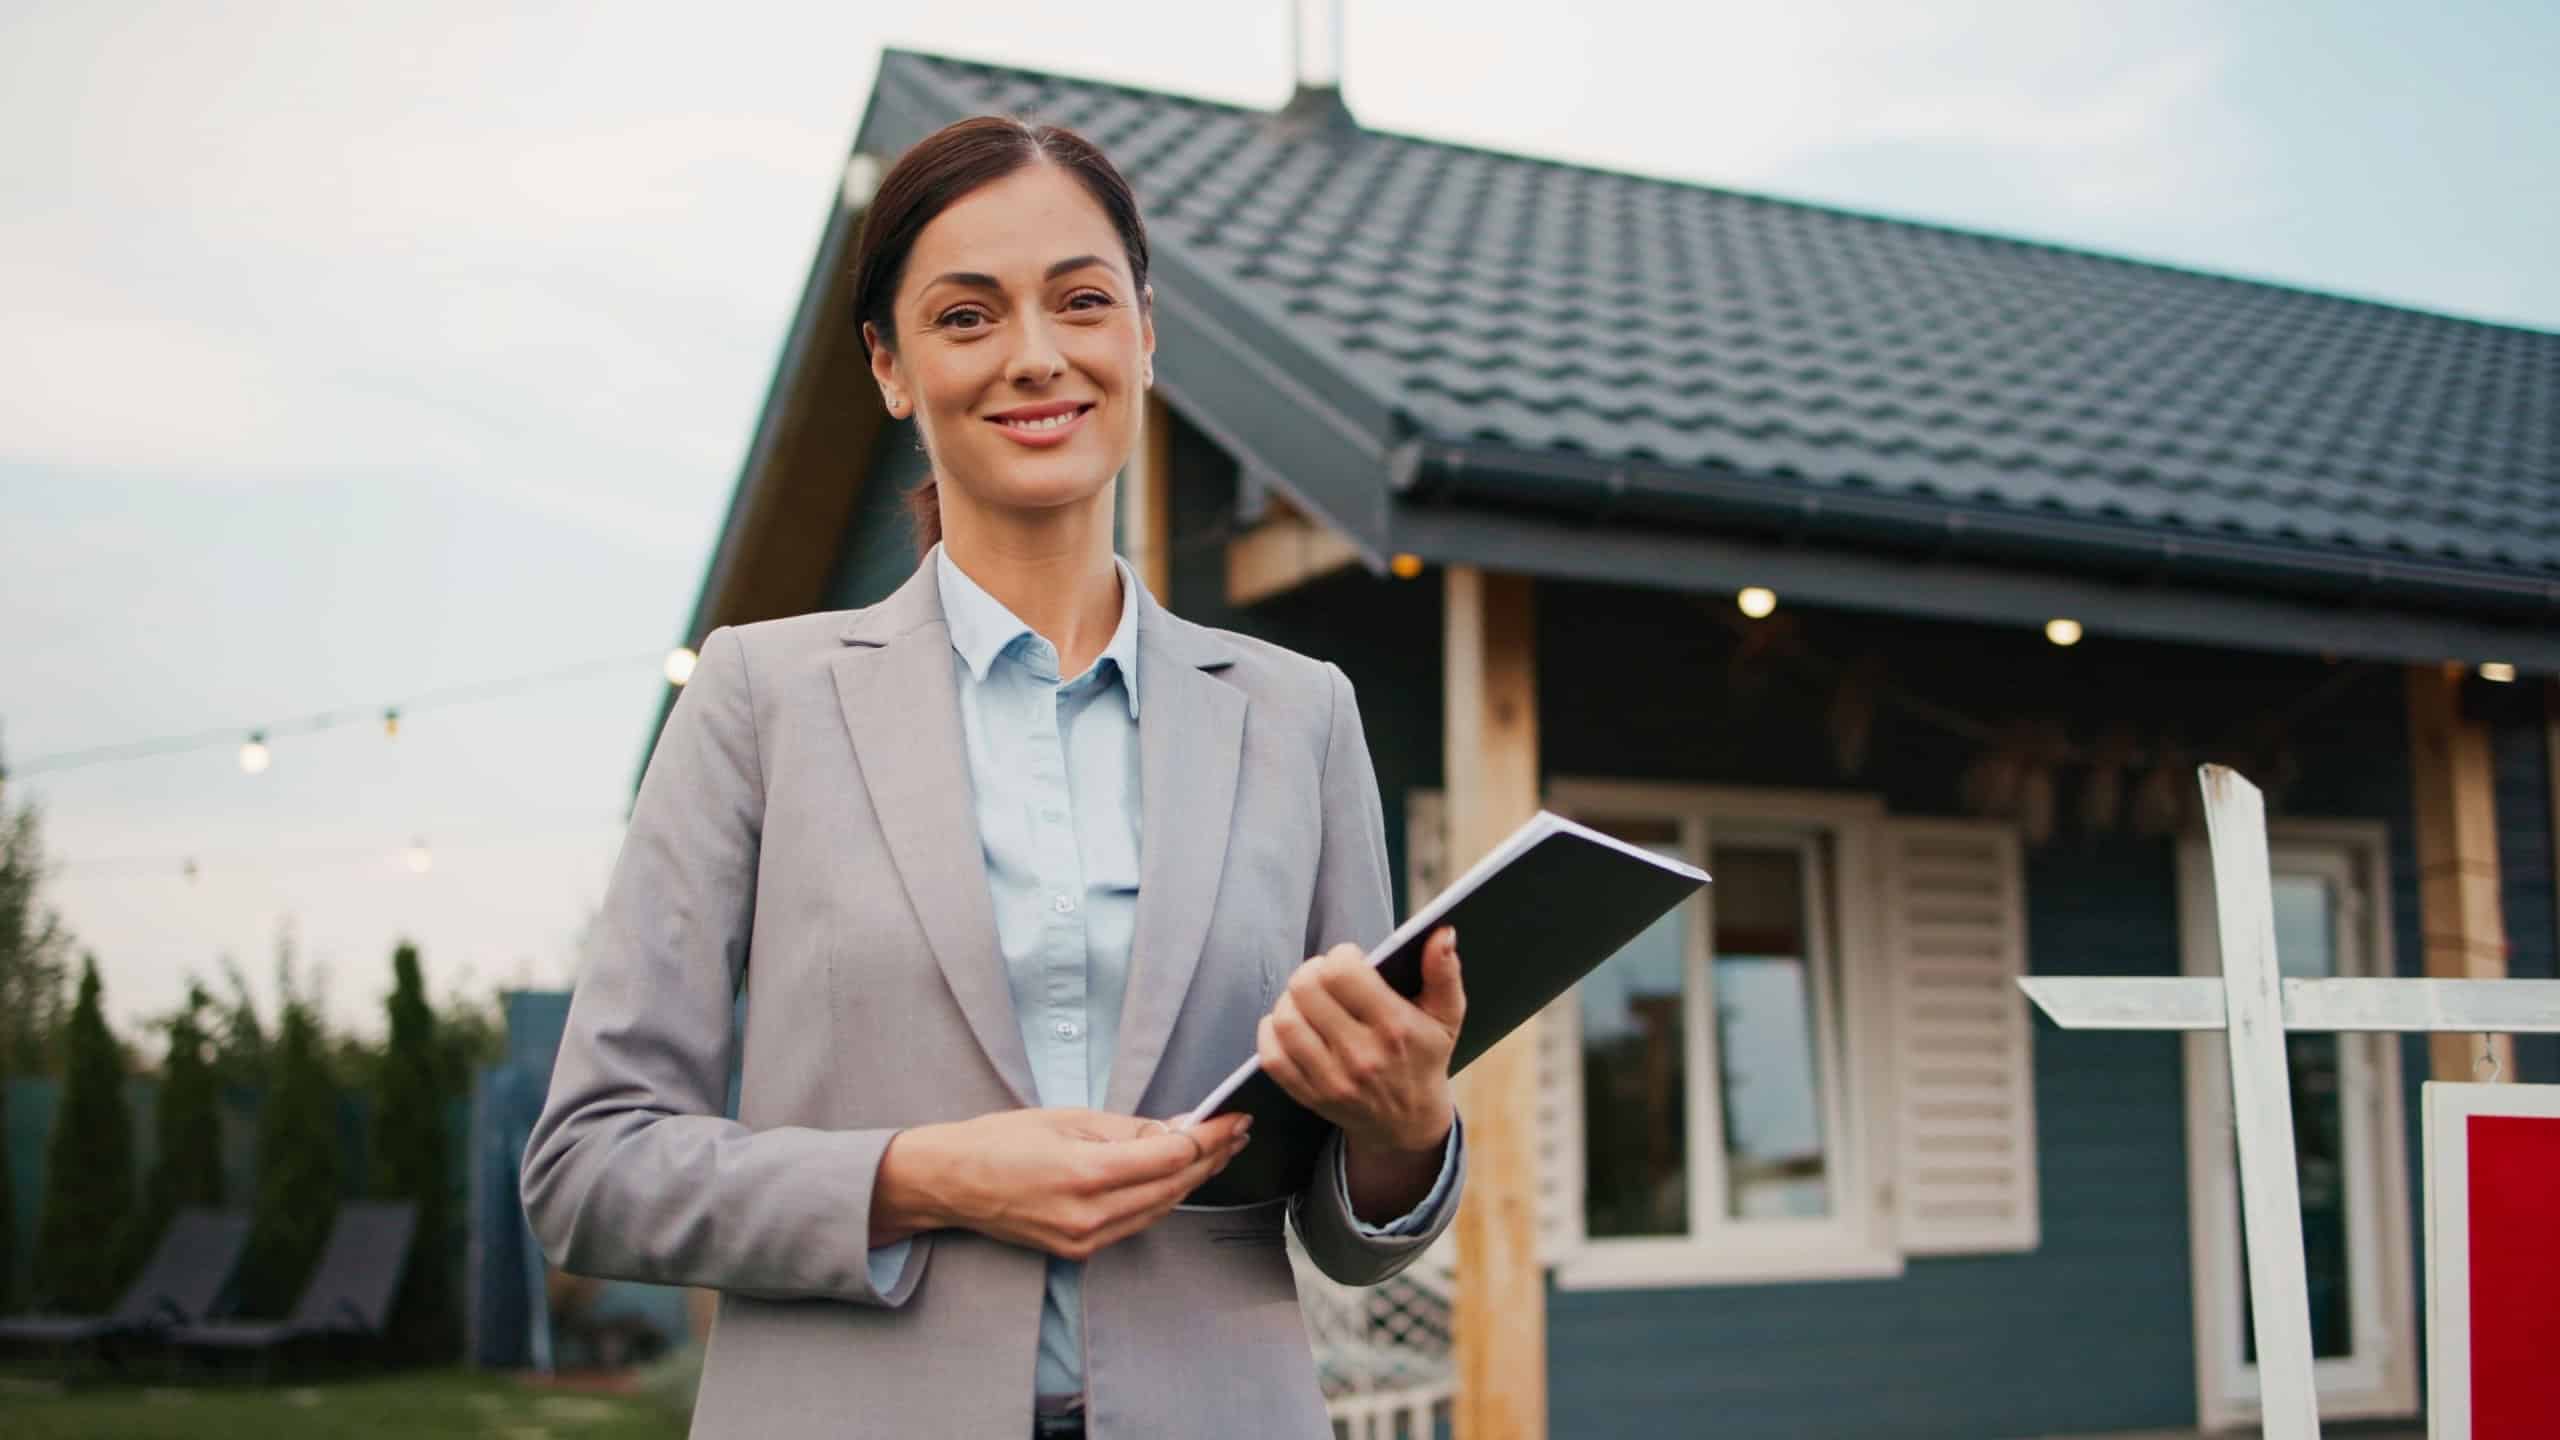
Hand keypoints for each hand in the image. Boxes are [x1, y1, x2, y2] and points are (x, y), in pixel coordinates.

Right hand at [873, 1107, 1250, 1261]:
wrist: (950, 1183)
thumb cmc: (1000, 1141)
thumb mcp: (1068, 1119)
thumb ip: (1129, 1129)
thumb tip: (1181, 1128)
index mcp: (1086, 1174)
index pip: (1171, 1156)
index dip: (1210, 1137)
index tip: (1236, 1119)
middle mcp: (1090, 1216)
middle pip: (1173, 1187)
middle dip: (1211, 1157)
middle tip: (1238, 1131)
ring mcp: (1085, 1240)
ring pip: (1161, 1209)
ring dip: (1193, 1180)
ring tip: (1218, 1150)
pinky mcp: (1079, 1251)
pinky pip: (1137, 1222)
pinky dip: (1162, 1198)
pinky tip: (1178, 1176)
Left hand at [1258, 925, 1462, 1156]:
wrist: (1408, 1123)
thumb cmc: (1424, 1057)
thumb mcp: (1447, 1016)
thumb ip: (1444, 972)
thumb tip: (1442, 933)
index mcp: (1395, 1028)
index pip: (1342, 973)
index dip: (1340, 956)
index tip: (1351, 960)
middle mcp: (1361, 1056)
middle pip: (1306, 989)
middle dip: (1312, 972)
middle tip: (1326, 976)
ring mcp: (1332, 1080)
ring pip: (1285, 1020)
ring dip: (1290, 1000)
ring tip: (1309, 999)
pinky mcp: (1310, 1096)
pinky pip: (1272, 1056)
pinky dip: (1272, 1032)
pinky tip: (1294, 1024)